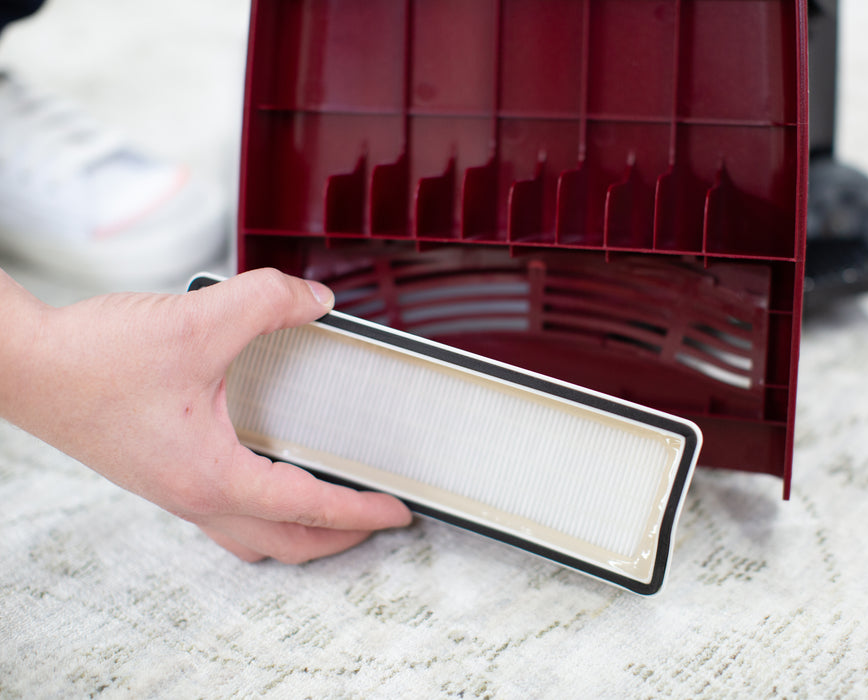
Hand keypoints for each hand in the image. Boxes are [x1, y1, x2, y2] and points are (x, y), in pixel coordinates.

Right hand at [0, 268, 411, 562]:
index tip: (398, 511)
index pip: (309, 508)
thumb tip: (315, 301)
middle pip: (286, 544)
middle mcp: (196, 496)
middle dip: (340, 539)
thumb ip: (268, 302)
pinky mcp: (163, 475)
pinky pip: (226, 514)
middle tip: (377, 519)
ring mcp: (176, 491)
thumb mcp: (199, 320)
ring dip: (300, 533)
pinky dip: (263, 512)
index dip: (361, 510)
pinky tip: (271, 477)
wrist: (25, 365)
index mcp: (213, 476)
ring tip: (334, 512)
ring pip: (253, 537)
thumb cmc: (94, 360)